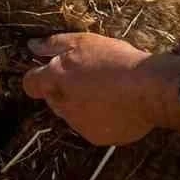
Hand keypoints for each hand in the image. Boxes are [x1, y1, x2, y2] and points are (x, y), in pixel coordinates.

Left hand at [22, 33, 179, 147]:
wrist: (149, 89)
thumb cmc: (117, 61)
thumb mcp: (84, 41)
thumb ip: (54, 44)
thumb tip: (32, 46)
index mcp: (55, 79)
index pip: (30, 84)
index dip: (39, 79)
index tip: (52, 74)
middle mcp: (61, 104)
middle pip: (53, 99)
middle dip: (65, 91)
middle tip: (89, 79)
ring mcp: (77, 124)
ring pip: (72, 114)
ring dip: (82, 105)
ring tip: (107, 93)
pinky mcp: (95, 137)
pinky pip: (91, 128)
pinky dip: (99, 119)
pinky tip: (116, 108)